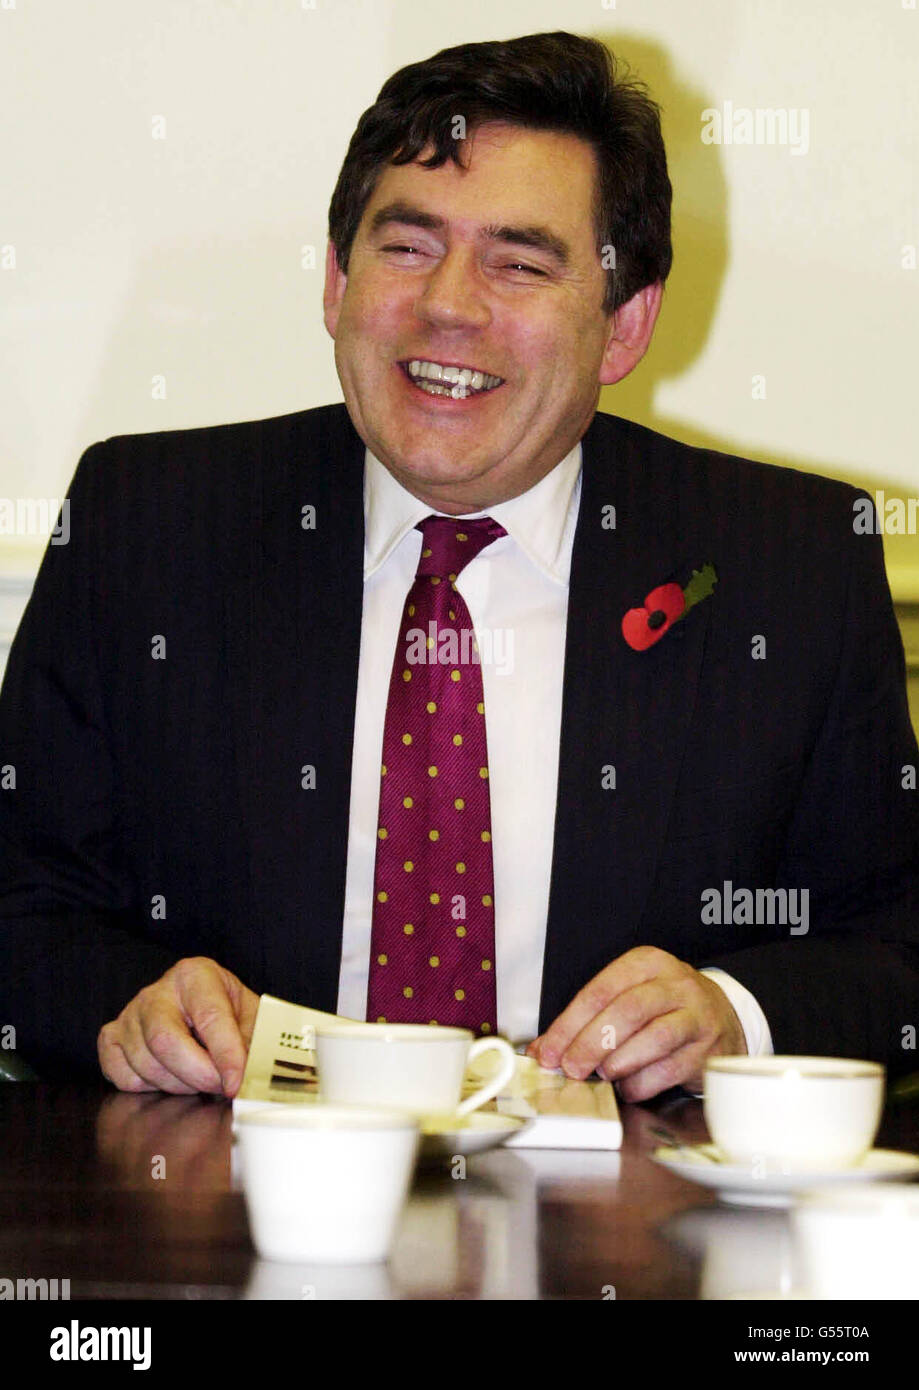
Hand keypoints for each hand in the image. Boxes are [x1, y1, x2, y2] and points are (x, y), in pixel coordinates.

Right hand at [97, 957, 258, 1096]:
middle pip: (165, 1041)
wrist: (197, 1009)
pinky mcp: (111, 1038)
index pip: (210, 1017)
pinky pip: (124, 1078)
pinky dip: (150, 1088)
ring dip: (179, 1085)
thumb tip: (250, 1078)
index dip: (226, 1055)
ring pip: (146, 1065)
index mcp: (195, 975)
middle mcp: (156, 992)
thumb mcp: (250, 1017)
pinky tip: (171, 1075)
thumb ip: (253, 1043)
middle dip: (197, 1074)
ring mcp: (129, 1015)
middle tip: (220, 1087)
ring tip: (200, 1078)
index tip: (236, 1083)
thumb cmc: (226, 1012)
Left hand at [527, 946, 745, 1100]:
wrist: (721, 1020)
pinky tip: (628, 1087)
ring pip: (654, 1038)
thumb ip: (586, 1021)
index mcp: (647, 963)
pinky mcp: (708, 1049)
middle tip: (571, 1068)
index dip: (569, 1024)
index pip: (600, 990)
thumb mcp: (627, 998)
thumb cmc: (663, 1008)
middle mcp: (675, 983)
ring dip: (619, 1062)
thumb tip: (542, 1050)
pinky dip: (641, 1083)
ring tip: (602, 1075)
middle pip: (627, 1011)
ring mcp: (697, 1015)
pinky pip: (670, 1069)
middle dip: (591, 1044)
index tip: (548, 1051)